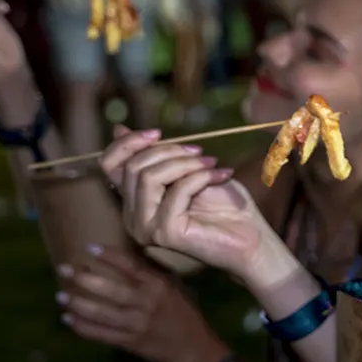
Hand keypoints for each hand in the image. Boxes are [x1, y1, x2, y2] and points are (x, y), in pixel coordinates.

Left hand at [58, 245, 230, 361]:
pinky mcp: (129, 342)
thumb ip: (152, 274)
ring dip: (77, 304)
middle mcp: (146, 303)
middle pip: (110, 290)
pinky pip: (100, 334)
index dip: (109, 256)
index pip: (130, 266)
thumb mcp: (173, 287)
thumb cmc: (183, 311)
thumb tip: (128, 257)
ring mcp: (136, 324)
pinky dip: (82, 327)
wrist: (191, 346)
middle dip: (84, 279)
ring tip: (60, 295)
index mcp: (158, 286)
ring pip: (100, 313)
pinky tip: (68, 319)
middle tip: (62, 269)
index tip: (89, 247)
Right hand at [99, 127, 267, 274]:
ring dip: (185, 163)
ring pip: (148, 177)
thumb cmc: (222, 202)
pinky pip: (176, 190)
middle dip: (169, 150)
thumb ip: (155, 156)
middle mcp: (133, 217)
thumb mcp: (185, 168)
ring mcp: (146, 228)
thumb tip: (118, 129)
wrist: (251, 233)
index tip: (157, 132)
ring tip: (211, 164)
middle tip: (200, 153)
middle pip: (132, 167)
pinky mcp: (165, 233)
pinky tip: (221, 175)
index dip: (129, 143)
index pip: (109, 165)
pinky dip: (201, 176)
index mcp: (134, 201)